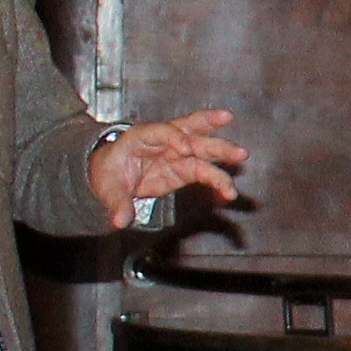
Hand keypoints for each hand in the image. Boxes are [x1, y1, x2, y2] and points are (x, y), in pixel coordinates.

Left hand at [88, 109, 244, 224]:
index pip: (162, 131)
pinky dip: (217, 181)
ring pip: (203, 148)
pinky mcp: (184, 169)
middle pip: (191, 133)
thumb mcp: (107, 187)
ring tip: (242, 156)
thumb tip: (120, 220)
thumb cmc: (109, 172)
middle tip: (228, 143)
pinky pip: (204, 172)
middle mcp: (164, 141)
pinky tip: (227, 192)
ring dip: (223, 152)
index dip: (174, 138)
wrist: (113, 174)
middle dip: (211, 138)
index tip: (185, 150)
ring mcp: (177, 154)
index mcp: (142, 137)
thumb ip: (117, 202)